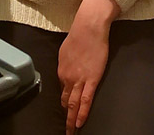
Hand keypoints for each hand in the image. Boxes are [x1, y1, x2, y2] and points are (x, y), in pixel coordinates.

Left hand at [59, 0, 118, 132]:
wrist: (89, 28)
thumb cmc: (79, 35)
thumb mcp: (65, 51)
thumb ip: (66, 63)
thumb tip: (68, 70)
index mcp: (61, 71)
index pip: (62, 91)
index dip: (63, 103)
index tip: (65, 112)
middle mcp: (68, 78)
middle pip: (65, 101)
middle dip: (65, 116)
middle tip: (65, 129)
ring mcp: (79, 80)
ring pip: (73, 105)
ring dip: (71, 120)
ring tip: (70, 131)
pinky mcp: (92, 79)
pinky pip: (86, 101)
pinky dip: (82, 114)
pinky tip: (79, 123)